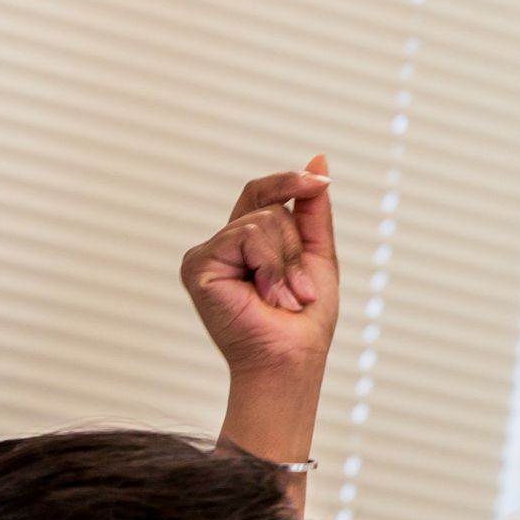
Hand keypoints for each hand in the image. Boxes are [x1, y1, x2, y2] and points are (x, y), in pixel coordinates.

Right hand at [182, 155, 338, 381]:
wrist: (292, 358)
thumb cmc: (303, 321)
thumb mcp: (316, 254)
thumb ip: (313, 210)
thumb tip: (318, 161)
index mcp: (248, 243)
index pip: (263, 193)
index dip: (290, 183)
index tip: (321, 183)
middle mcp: (224, 246)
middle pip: (269, 208)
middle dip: (296, 247)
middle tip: (299, 290)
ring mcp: (208, 254)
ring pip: (262, 221)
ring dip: (286, 263)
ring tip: (283, 298)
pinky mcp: (198, 265)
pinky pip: (246, 236)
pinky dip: (269, 266)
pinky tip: (266, 297)